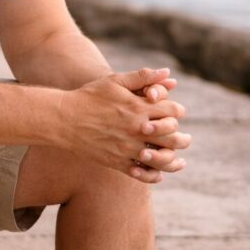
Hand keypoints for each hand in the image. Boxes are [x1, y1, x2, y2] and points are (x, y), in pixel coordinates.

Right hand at [59, 68, 189, 183]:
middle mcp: (136, 129)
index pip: (172, 110)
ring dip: (173, 160)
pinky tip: (158, 172)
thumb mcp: (116, 81)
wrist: (64, 119)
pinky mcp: (117, 162)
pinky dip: (153, 175)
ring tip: (179, 160)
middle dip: (182, 138)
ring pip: (161, 159)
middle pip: (173, 137)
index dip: (177, 110)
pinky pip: (142, 174)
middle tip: (186, 139)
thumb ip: (143, 77)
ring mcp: (127, 148)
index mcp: (138, 108)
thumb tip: (168, 74)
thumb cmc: (90, 96)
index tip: (176, 112)